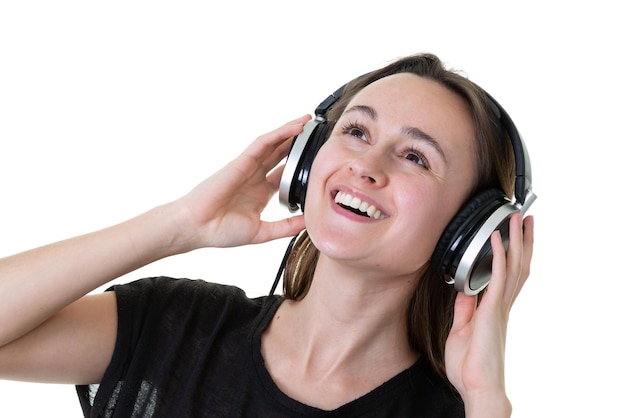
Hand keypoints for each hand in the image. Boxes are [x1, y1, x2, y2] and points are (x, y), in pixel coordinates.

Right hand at [172, 115, 309, 249]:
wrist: (197, 227)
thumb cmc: (221, 231)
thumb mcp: (262, 232)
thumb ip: (286, 227)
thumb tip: (309, 223)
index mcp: (261, 193)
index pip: (286, 175)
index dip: (302, 166)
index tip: (320, 161)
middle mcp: (256, 177)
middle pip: (282, 154)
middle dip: (299, 143)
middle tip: (318, 134)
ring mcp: (249, 167)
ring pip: (274, 144)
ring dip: (291, 132)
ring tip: (308, 121)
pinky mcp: (242, 161)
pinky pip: (263, 143)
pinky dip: (279, 134)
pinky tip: (294, 128)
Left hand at [444, 213, 533, 416]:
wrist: (477, 387)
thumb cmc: (470, 365)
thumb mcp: (461, 330)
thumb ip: (464, 309)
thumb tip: (464, 291)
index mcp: (496, 309)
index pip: (510, 275)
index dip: (515, 254)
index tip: (517, 235)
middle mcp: (502, 305)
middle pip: (518, 266)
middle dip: (523, 241)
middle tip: (526, 218)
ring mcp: (499, 307)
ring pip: (514, 267)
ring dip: (515, 241)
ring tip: (517, 219)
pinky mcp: (493, 311)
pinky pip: (498, 278)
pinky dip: (498, 257)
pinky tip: (496, 240)